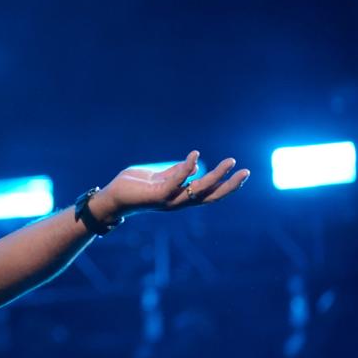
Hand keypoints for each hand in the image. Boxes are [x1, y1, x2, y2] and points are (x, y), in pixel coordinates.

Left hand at [98, 151, 249, 218]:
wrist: (111, 197)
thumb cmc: (132, 187)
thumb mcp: (157, 177)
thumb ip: (174, 173)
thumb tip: (191, 165)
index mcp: (179, 196)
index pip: (207, 193)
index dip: (224, 184)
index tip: (240, 171)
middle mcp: (177, 201)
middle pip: (210, 196)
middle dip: (229, 185)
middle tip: (246, 171)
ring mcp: (169, 200)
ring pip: (199, 190)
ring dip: (216, 176)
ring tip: (231, 162)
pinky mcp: (157, 196)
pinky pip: (177, 182)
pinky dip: (187, 168)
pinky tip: (196, 156)